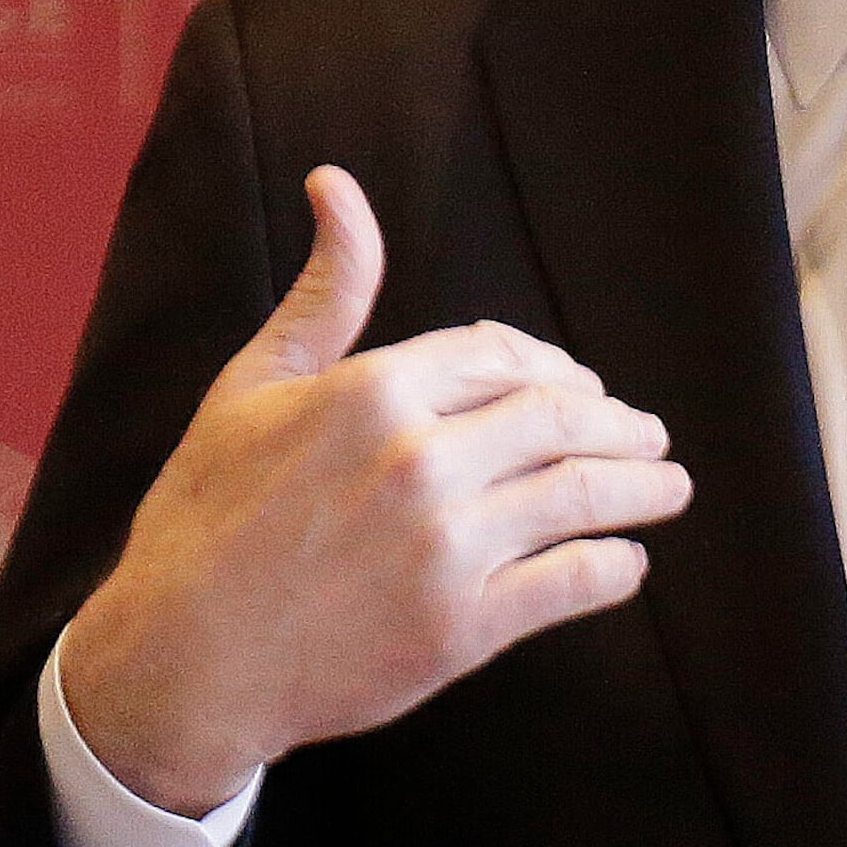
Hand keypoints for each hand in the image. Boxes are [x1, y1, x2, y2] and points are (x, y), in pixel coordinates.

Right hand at [59, 167, 692, 811]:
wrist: (177, 661)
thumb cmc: (206, 518)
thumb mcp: (253, 386)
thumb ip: (325, 292)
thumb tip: (338, 185)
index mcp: (374, 390)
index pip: (505, 356)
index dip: (553, 369)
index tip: (579, 387)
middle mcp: (419, 461)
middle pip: (560, 418)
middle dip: (617, 423)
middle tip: (648, 434)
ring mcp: (446, 547)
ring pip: (581, 494)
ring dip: (642, 486)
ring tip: (669, 485)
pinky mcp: (461, 629)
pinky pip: (571, 583)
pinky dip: (615, 567)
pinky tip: (627, 562)